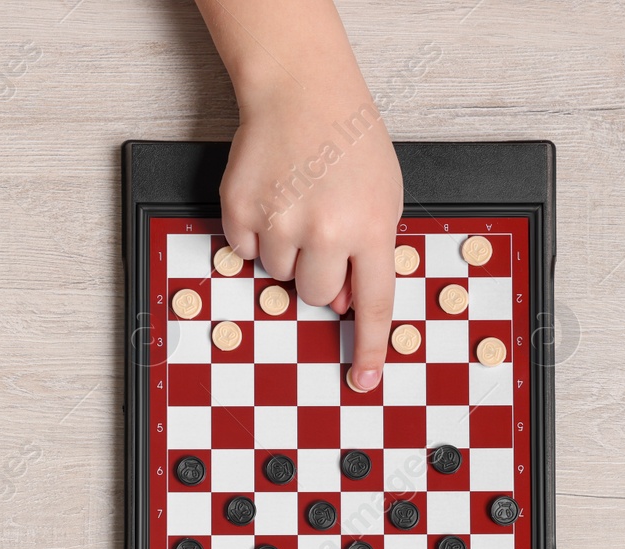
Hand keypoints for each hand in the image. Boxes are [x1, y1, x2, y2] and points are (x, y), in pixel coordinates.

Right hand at [216, 44, 401, 392]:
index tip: (364, 381)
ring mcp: (279, 220)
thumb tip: (346, 302)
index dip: (370, 348)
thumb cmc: (348, 141)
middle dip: (320, 274)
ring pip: (279, 274)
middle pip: (317, 294)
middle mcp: (325, 228)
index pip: (374, 305)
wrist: (302, 92)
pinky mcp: (240, 209)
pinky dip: (256, 232)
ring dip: (288, 249)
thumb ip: (371, 251)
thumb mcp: (384, 196)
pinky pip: (245, 251)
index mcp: (370, 227)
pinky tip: (272, 195)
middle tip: (321, 230)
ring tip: (298, 202)